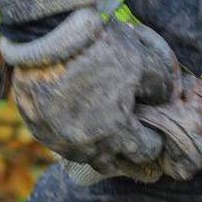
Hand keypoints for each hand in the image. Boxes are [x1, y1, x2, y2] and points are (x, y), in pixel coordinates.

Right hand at [4, 10, 201, 181]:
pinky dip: (71, 137)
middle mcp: (87, 145)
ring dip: (97, 149)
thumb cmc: (98, 50)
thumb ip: (159, 86)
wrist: (45, 38)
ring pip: (83, 155)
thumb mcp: (142, 61)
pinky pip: (59, 142)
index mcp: (117, 132)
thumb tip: (164, 99)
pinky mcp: (37, 129)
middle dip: (126, 157)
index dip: (153, 143)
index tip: (155, 135)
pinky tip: (77, 123)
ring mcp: (58, 140)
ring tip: (105, 138)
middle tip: (134, 150)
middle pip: (112, 162)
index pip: (144, 152)